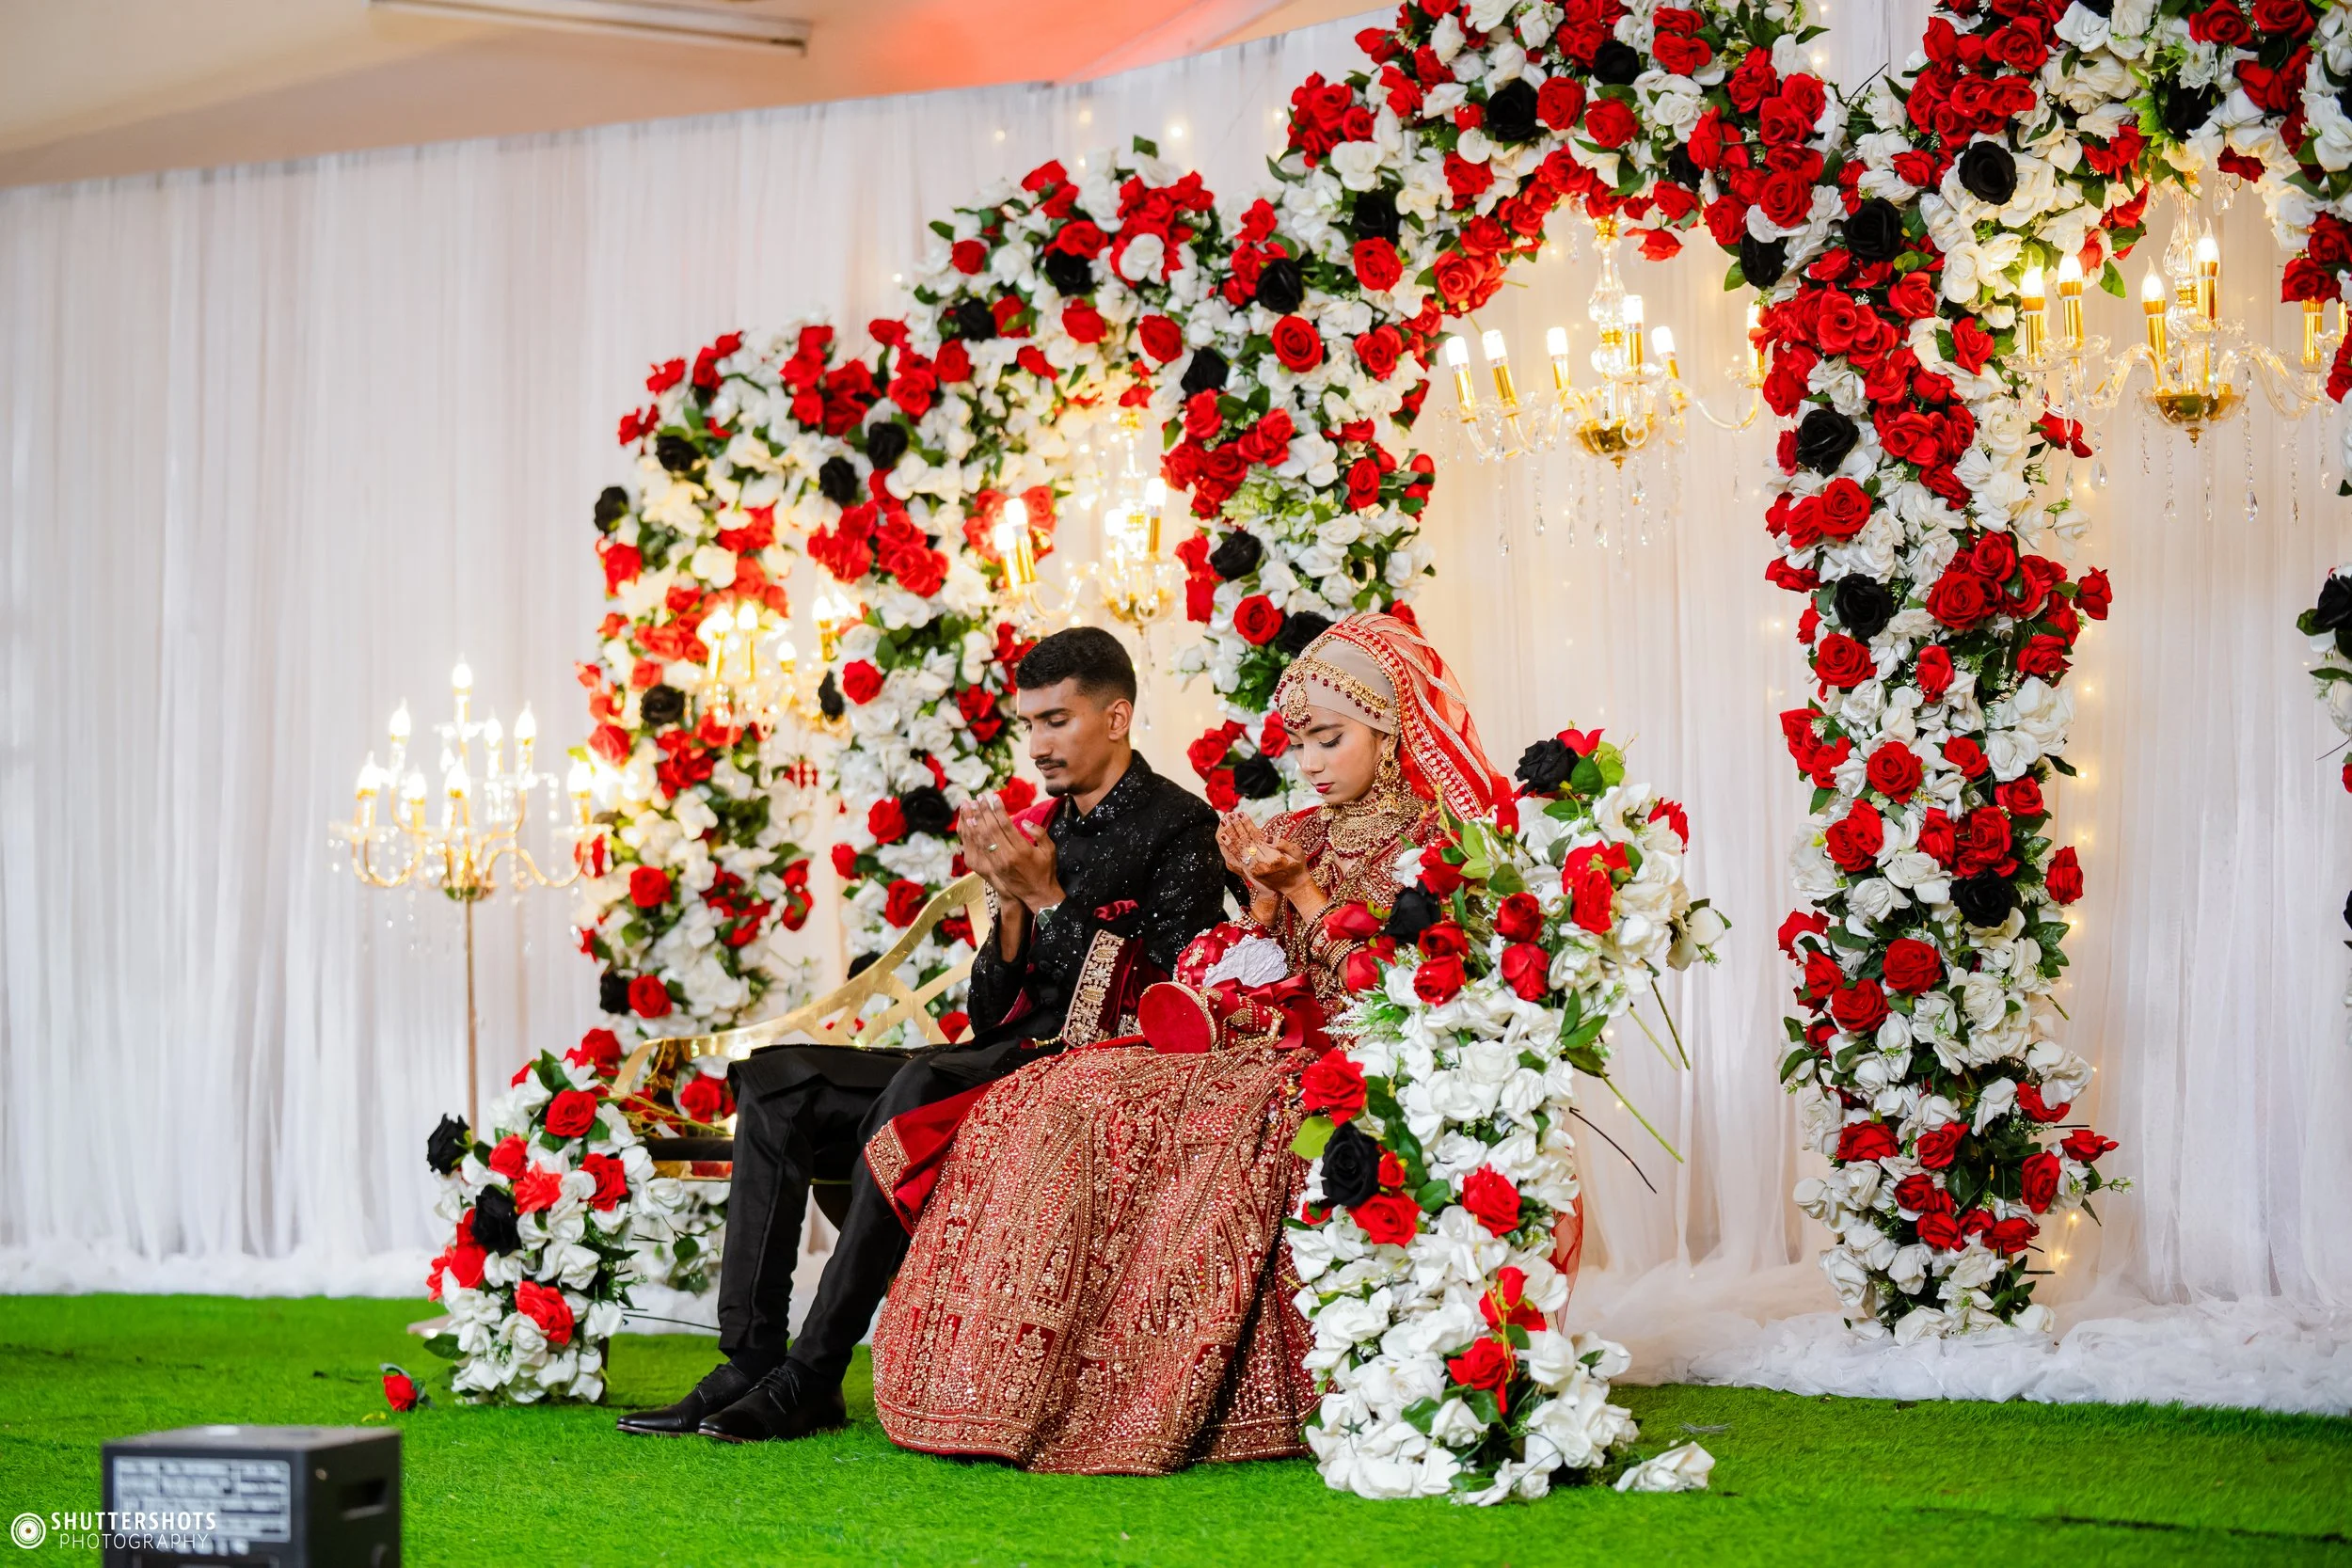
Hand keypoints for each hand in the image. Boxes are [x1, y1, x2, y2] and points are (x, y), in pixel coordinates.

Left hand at [958, 796, 1062, 913]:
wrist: (1038, 895)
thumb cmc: (1046, 870)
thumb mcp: (1049, 850)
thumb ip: (1039, 833)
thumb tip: (1024, 821)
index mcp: (1022, 849)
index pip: (1006, 825)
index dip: (998, 810)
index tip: (994, 797)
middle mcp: (1007, 855)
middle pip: (991, 829)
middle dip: (984, 811)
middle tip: (979, 797)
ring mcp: (998, 862)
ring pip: (983, 838)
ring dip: (975, 821)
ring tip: (971, 806)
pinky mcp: (993, 868)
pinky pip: (980, 848)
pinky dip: (973, 835)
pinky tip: (970, 824)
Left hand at [1221, 812, 1324, 919]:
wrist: (1293, 886)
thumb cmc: (1297, 867)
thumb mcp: (1297, 853)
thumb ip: (1284, 844)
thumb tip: (1269, 838)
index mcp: (1272, 857)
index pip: (1256, 837)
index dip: (1248, 824)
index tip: (1241, 813)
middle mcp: (1260, 864)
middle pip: (1245, 842)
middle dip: (1236, 827)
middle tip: (1229, 815)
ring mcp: (1253, 869)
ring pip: (1238, 849)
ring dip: (1230, 835)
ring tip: (1223, 823)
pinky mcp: (1249, 872)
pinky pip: (1236, 858)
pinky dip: (1229, 847)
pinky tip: (1224, 839)